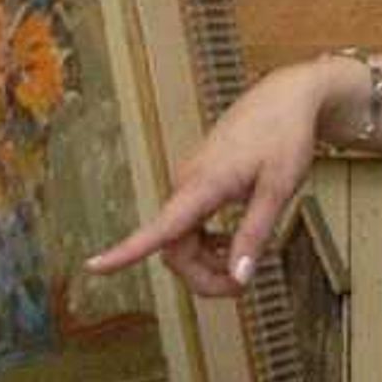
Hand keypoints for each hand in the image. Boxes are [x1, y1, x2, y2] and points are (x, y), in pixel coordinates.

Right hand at [87, 59, 347, 296]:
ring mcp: (191, 182)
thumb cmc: (284, 135)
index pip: (159, 228)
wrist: (286, 96)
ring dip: (208, 261)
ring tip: (244, 262)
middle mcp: (187, 183)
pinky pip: (191, 224)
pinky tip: (233, 242)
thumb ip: (254, 235)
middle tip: (241, 285)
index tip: (96, 265)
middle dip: (203, 276)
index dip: (125, 251)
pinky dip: (209, 243)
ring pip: (183, 239)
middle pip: (175, 249)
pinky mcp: (199, 181)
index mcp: (202, 184)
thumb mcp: (277, 190)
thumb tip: (239, 277)